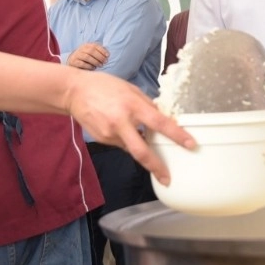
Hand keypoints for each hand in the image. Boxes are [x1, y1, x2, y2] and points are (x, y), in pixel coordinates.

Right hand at [64, 70, 195, 185]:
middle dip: (156, 166)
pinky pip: (120, 144)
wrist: (74, 92)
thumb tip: (162, 118)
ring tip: (131, 128)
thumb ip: (146, 104)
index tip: (190, 144)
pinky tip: (118, 126)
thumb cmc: (105, 86)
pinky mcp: (102, 140)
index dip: (177, 135)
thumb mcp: (130, 89)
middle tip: (167, 178)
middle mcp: (121, 122)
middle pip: (142, 151)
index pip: (159, 123)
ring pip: (131, 147)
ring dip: (138, 144)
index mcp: (132, 106)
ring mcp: (109, 134)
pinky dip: (125, 139)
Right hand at [67, 43, 108, 70]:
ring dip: (95, 62)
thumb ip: (100, 52)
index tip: (108, 56)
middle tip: (105, 62)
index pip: (95, 45)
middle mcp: (81, 49)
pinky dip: (89, 66)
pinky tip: (93, 68)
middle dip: (100, 56)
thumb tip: (107, 55)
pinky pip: (82, 64)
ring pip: (87, 57)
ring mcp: (76, 55)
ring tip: (100, 65)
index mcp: (86, 45)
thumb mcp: (92, 53)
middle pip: (91, 50)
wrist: (73, 61)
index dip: (102, 50)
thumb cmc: (86, 57)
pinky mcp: (73, 62)